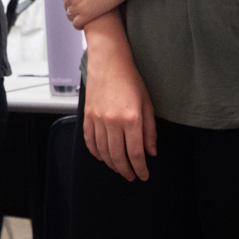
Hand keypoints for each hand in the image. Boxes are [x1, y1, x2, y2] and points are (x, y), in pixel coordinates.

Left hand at [59, 0, 132, 26]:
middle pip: (67, 5)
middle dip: (75, 7)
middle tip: (86, 9)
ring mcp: (76, 5)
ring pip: (71, 16)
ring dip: (77, 17)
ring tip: (88, 16)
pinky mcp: (86, 15)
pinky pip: (77, 24)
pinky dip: (80, 25)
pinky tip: (88, 23)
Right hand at [81, 43, 155, 181]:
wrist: (108, 62)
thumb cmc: (130, 79)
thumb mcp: (147, 104)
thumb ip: (150, 130)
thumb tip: (151, 151)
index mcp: (131, 119)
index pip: (136, 153)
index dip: (140, 168)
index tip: (143, 175)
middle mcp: (113, 122)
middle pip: (118, 156)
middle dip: (126, 171)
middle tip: (131, 176)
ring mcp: (97, 119)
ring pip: (103, 152)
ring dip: (112, 164)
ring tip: (119, 168)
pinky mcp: (87, 116)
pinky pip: (89, 141)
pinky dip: (95, 152)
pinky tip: (102, 156)